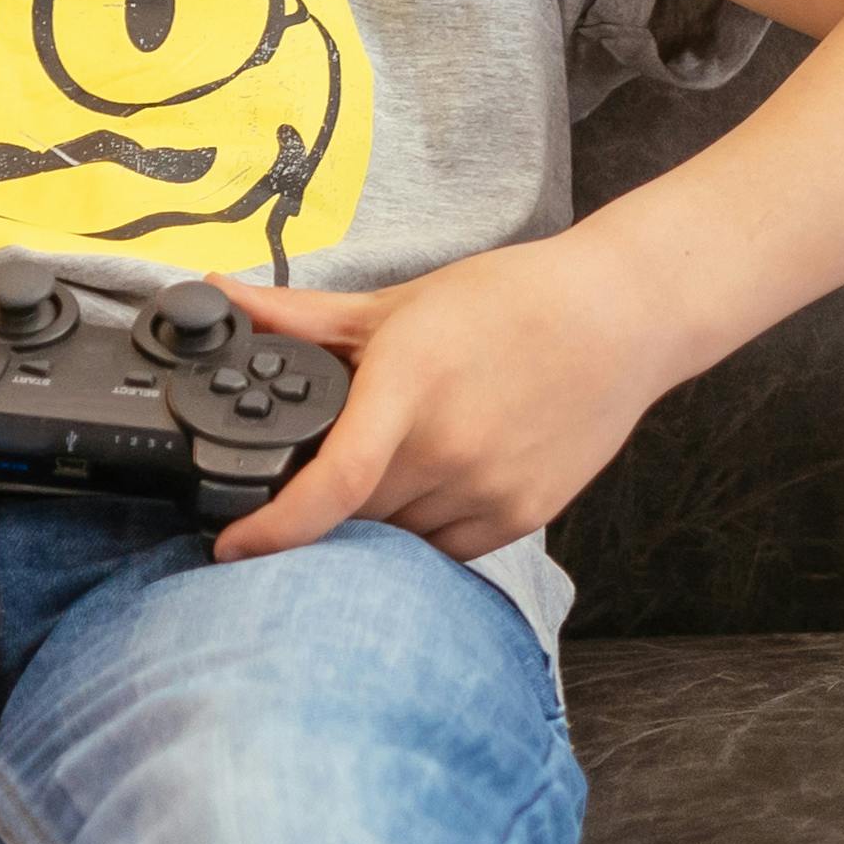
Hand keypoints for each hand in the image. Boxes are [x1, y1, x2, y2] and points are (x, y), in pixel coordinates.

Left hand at [207, 233, 700, 563]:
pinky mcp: (522, 514)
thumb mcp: (404, 301)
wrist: (623, 316)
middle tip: (324, 467)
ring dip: (379, 514)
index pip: (330, 485)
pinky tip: (441, 477)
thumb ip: (306, 316)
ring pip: (396, 538)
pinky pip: (444, 548)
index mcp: (410, 386)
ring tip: (401, 460)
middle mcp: (449, 446)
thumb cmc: (514, 301)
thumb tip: (221, 296)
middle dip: (326, 499)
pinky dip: (426, 525)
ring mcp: (489, 487)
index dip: (271, 531)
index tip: (230, 547)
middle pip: (351, 515)